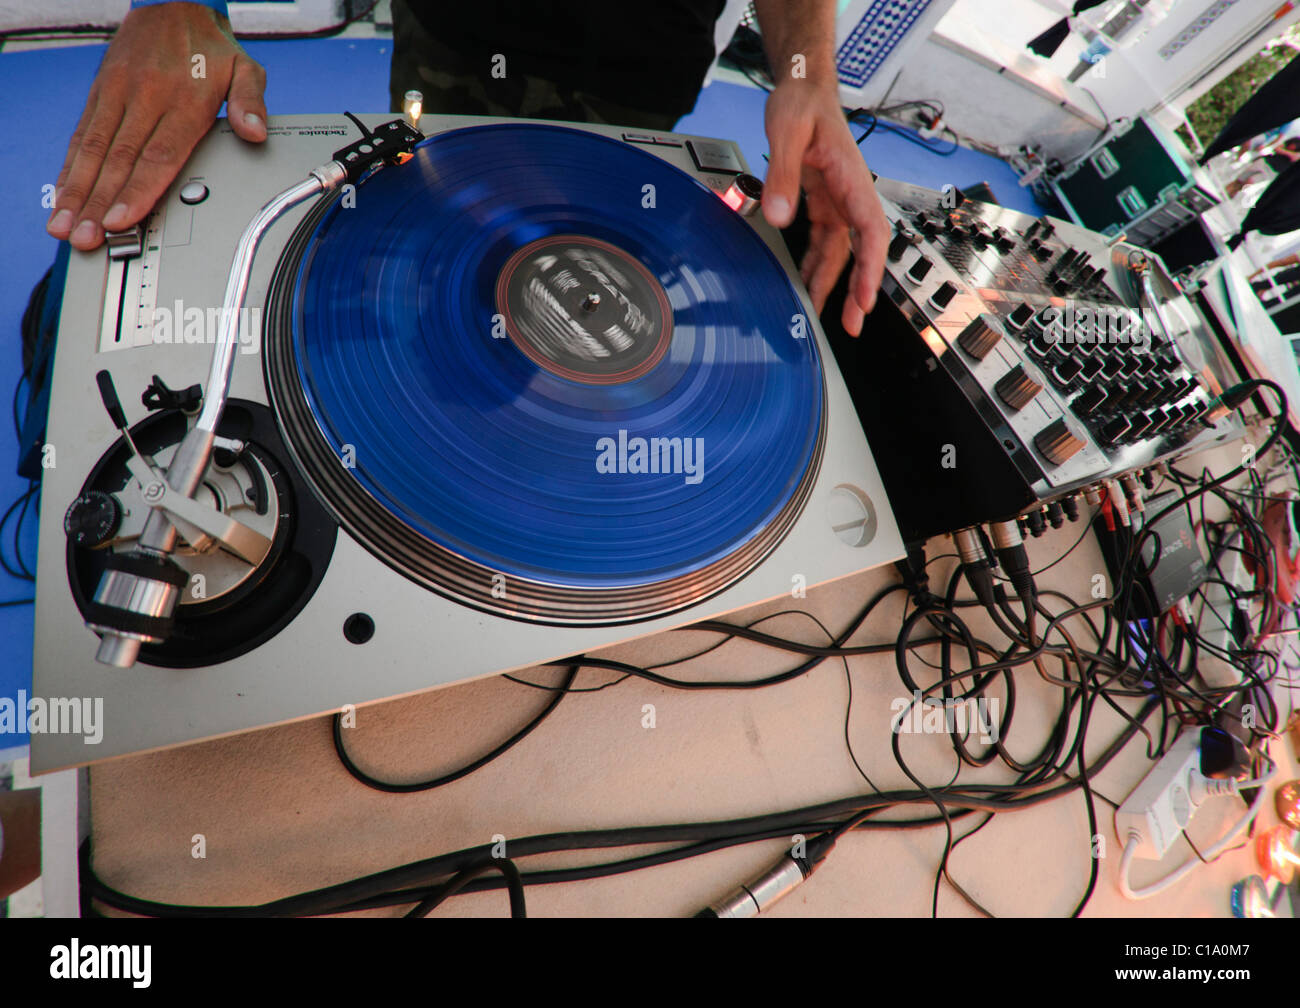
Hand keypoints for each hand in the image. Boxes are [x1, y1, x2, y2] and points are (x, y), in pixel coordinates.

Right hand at [47, 2, 267, 250]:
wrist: (172, 3)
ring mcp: (117, 94)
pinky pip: (81, 134)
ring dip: (76, 191)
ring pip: (92, 149)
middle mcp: (145, 97)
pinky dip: (70, 168)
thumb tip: (256, 132)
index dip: (138, 191)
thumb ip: (251, 102)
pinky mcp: (100, 92)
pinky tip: (63, 195)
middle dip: (99, 203)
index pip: (158, 156)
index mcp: (183, 100)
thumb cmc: (209, 46)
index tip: (121, 220)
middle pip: (119, 160)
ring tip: (66, 225)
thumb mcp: (245, 69)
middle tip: (86, 237)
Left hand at [761, 77, 888, 336]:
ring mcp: (838, 202)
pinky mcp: (823, 204)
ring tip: (827, 316)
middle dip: (858, 290)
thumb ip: (782, 174)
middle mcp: (850, 195)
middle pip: (862, 251)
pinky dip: (819, 266)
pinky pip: (825, 242)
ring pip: (842, 252)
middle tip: (852, 325)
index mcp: (852, 180)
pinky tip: (809, 285)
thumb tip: (778, 216)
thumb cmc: (801, 104)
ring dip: (836, 284)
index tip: (865, 299)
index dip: (870, 269)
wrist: (803, 90)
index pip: (871, 231)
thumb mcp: (787, 132)